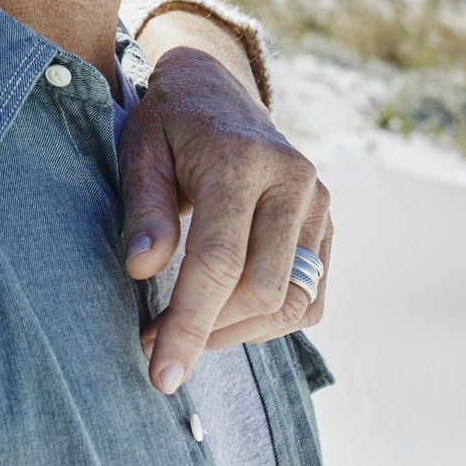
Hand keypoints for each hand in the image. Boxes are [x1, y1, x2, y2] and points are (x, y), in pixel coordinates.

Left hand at [118, 44, 329, 394]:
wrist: (217, 92)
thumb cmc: (169, 125)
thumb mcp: (139, 153)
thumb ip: (143, 211)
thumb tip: (141, 271)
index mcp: (242, 161)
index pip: (220, 262)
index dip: (189, 324)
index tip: (160, 373)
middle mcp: (292, 182)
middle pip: (263, 290)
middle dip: (208, 332)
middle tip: (155, 341)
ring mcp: (318, 204)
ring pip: (293, 303)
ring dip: (238, 333)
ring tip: (187, 329)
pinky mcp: (326, 226)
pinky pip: (311, 298)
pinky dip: (269, 321)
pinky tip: (225, 314)